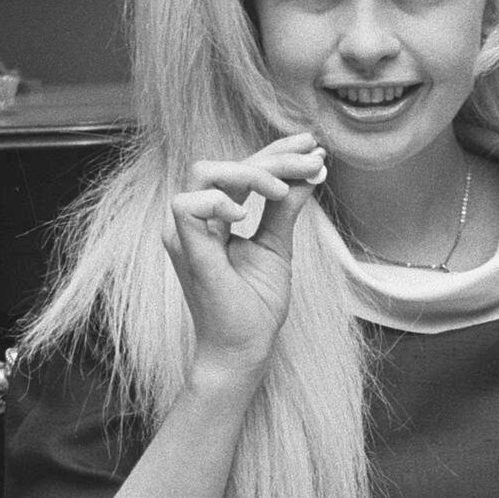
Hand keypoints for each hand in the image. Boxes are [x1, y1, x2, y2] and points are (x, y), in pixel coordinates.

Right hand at [164, 132, 327, 383]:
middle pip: (225, 164)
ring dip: (251, 173)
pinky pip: (187, 205)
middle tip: (313, 162)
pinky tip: (247, 215)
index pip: (239, 168)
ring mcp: (185, 233)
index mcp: (213, 216)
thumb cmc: (256, 305)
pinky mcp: (186, 249)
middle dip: (274, 158)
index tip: (312, 149)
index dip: (274, 152)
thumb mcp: (278, 247)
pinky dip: (219, 201)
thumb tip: (309, 173)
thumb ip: (286, 208)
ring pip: (206, 172)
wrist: (245, 348)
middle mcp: (194, 219)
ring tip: (284, 190)